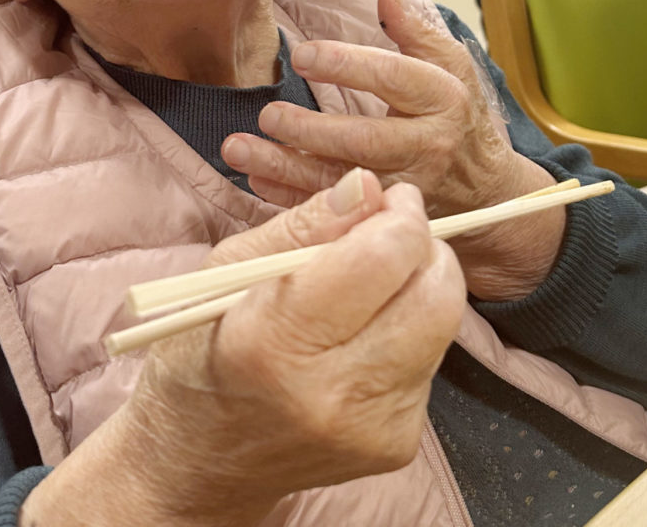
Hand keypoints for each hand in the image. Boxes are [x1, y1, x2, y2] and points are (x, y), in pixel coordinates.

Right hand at [21, 169, 464, 526]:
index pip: (384, 258)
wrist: (201, 461)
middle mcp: (335, 392)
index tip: (386, 198)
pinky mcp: (397, 444)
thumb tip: (367, 184)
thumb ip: (303, 225)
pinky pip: (430, 361)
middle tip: (392, 230)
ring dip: (418, 286)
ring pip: (445, 325)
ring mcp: (372, 426)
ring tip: (372, 282)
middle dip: (426, 246)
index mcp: (278, 340)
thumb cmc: (201, 349)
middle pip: (437, 295)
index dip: (399, 214)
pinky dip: (408, 329)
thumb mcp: (230, 270)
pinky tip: (365, 332)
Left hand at [221, 0, 562, 298]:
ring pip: (340, 182)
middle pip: (363, 140)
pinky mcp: (385, 218)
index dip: (346, 65)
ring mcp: (405, 189)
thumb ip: (416, 31)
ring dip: (284, 167)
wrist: (487, 190)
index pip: (392, 79)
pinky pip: (334, 214)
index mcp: (441, 100)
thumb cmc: (460, 118)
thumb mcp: (452, 67)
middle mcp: (426, 147)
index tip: (301, 55)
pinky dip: (291, 199)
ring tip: (239, 149)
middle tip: (267, 112)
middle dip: (310, 130)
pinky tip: (256, 180)